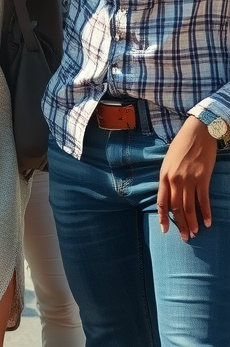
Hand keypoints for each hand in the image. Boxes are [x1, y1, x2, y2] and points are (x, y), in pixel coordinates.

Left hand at [157, 116, 217, 240]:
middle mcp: (174, 179)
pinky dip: (206, 213)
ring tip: (196, 233)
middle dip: (180, 224)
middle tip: (185, 238)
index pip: (161, 201)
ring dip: (193, 222)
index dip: (163, 217)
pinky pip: (204, 200)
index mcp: (163, 175)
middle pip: (176, 207)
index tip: (164, 230)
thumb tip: (170, 194)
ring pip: (190, 207)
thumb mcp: (168, 161)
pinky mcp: (203, 178)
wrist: (196, 133)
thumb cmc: (181, 146)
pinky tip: (208, 223)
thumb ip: (168, 178)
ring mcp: (189, 179)